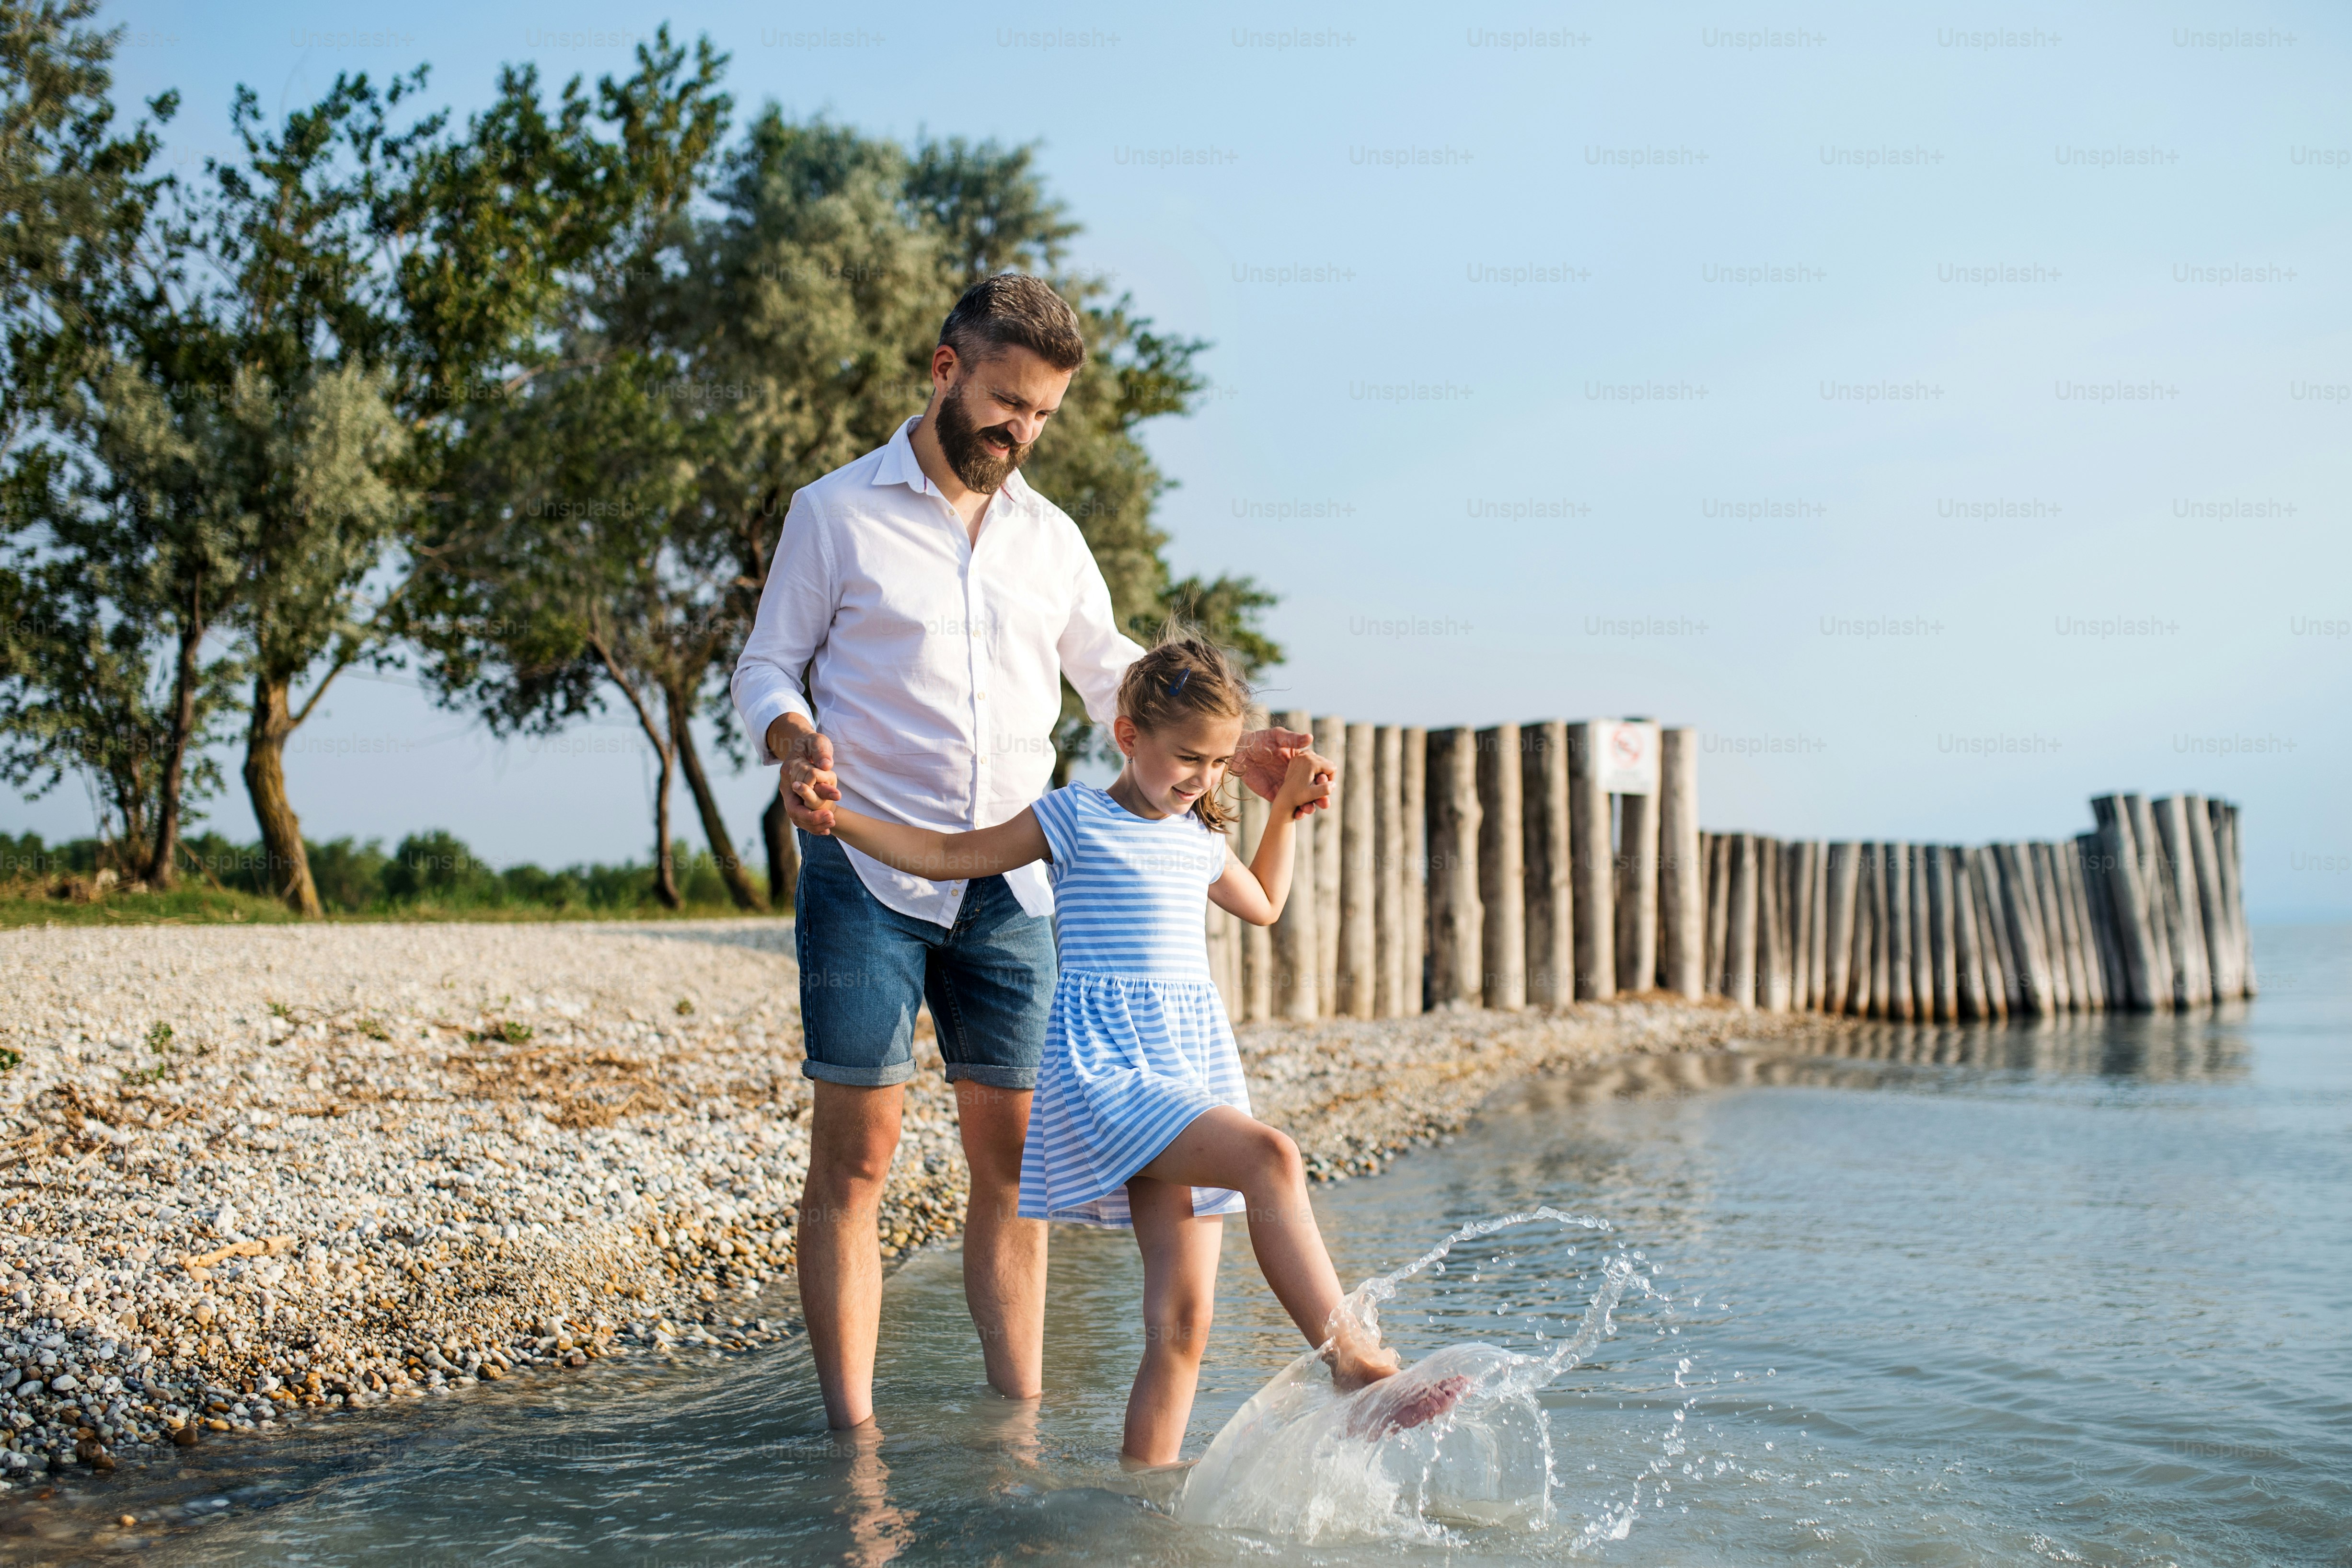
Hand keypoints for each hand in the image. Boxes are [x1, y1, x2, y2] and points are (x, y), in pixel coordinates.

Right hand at [769, 714, 839, 833]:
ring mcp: (792, 795)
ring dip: (814, 825)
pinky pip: (802, 818)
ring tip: (830, 825)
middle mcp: (787, 787)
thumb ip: (821, 751)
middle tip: (831, 819)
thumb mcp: (817, 741)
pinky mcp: (799, 801)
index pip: (797, 792)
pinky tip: (826, 829)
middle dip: (812, 818)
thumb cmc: (811, 743)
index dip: (812, 798)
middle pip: (794, 811)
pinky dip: (813, 825)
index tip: (834, 799)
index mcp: (789, 772)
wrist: (804, 747)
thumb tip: (826, 765)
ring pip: (797, 818)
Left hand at [1236, 726, 1333, 814]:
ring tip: (1310, 810)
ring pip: (1302, 799)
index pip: (1318, 772)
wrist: (1240, 751)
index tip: (1328, 783)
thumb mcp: (1277, 736)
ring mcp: (1287, 786)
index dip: (1324, 778)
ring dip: (1308, 807)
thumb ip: (1293, 738)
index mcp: (1301, 761)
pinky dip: (1295, 812)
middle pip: (1313, 789)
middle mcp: (1297, 775)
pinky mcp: (1275, 794)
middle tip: (1325, 804)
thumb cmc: (1260, 739)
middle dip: (1320, 797)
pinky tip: (1299, 815)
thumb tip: (1310, 737)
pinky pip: (1287, 806)